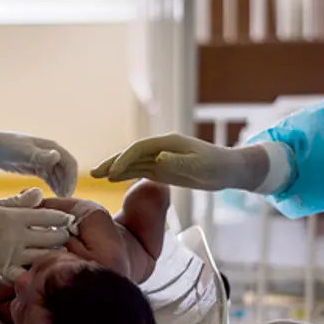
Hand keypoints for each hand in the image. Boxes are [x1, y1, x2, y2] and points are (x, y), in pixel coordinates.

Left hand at [0, 132, 77, 196]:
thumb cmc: (5, 147)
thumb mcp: (22, 152)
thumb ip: (40, 156)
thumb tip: (57, 156)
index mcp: (51, 146)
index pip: (70, 163)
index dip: (72, 179)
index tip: (67, 195)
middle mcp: (51, 152)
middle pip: (67, 171)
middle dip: (68, 186)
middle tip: (63, 203)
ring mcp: (44, 160)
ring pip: (60, 175)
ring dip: (62, 187)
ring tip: (59, 203)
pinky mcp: (37, 167)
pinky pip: (51, 178)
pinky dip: (54, 187)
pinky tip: (53, 198)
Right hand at [0, 188, 72, 280]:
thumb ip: (19, 201)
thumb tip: (40, 193)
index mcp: (16, 217)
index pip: (48, 216)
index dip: (62, 218)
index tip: (68, 219)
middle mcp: (18, 236)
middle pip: (51, 237)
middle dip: (63, 236)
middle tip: (67, 235)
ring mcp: (13, 255)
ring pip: (44, 255)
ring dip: (55, 253)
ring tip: (60, 251)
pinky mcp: (7, 269)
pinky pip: (26, 274)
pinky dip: (36, 272)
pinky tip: (43, 269)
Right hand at [91, 133, 271, 191]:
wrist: (229, 170)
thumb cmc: (217, 166)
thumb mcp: (200, 167)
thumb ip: (178, 164)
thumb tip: (158, 159)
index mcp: (167, 143)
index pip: (139, 149)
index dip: (124, 159)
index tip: (112, 173)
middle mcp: (161, 148)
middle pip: (131, 154)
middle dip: (113, 162)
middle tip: (93, 173)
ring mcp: (161, 157)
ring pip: (133, 162)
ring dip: (115, 168)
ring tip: (97, 176)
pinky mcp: (163, 168)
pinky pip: (140, 170)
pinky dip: (126, 174)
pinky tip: (114, 180)